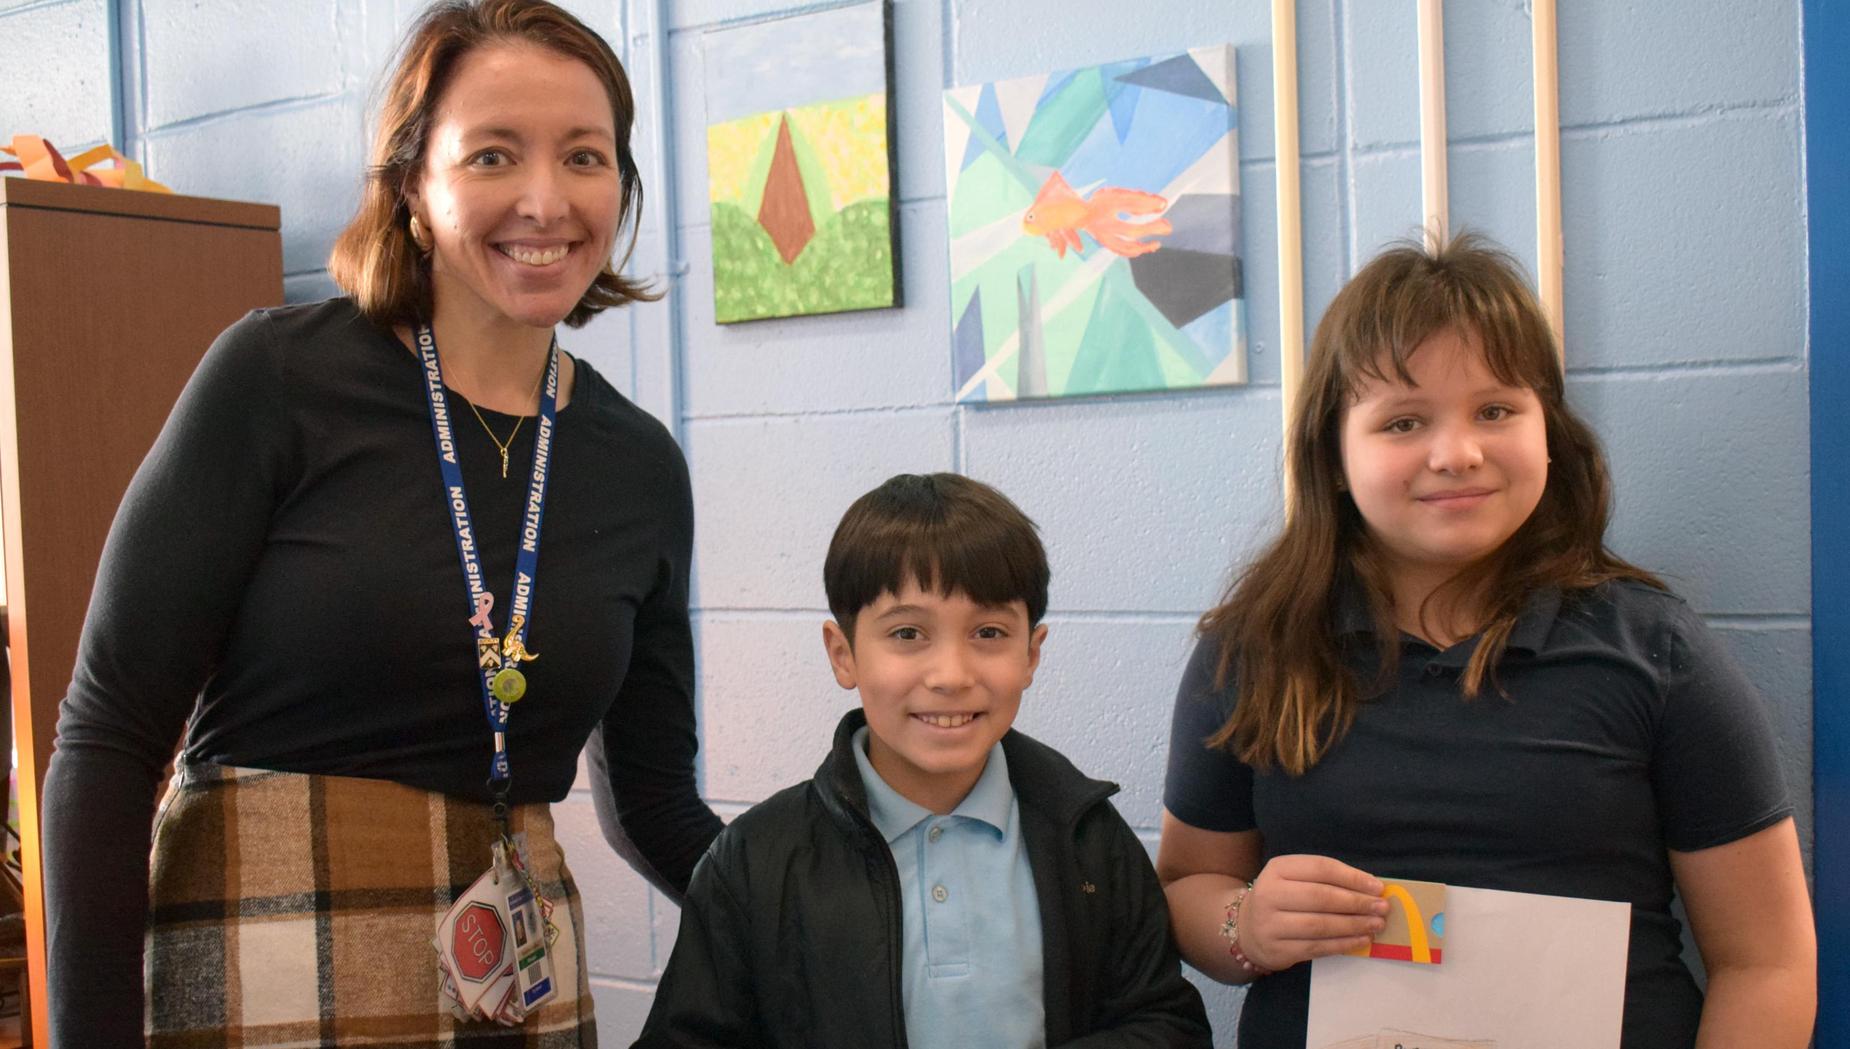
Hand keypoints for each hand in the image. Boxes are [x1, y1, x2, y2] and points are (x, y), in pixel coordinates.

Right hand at [1237, 854, 1388, 970]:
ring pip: (1320, 925)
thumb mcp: (1295, 879)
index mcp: (1278, 868)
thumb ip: (1327, 880)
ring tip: (1376, 925)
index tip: (1378, 887)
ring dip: (1354, 925)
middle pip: (1321, 897)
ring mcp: (1270, 924)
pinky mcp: (1277, 949)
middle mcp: (1270, 894)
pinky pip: (1317, 947)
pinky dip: (1343, 944)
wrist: (1247, 928)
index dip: (1352, 877)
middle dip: (1357, 902)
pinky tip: (1361, 940)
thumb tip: (1370, 888)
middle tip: (1382, 908)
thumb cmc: (1282, 899)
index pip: (1321, 868)